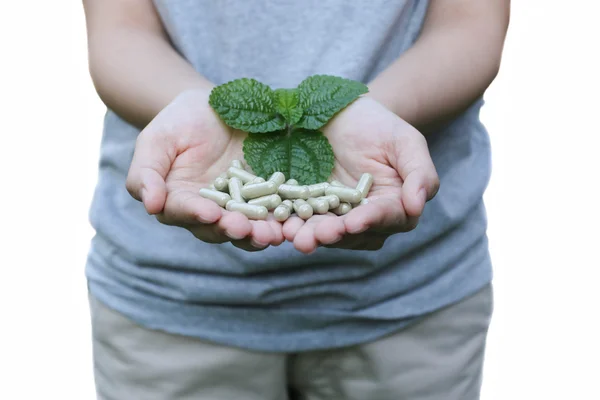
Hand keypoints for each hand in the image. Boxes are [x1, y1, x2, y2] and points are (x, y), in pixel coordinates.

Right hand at [125, 89, 283, 250]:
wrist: (214, 107)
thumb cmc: (179, 120)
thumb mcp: (157, 139)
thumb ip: (146, 171)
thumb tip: (150, 205)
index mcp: (177, 200)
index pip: (183, 211)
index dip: (195, 214)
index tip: (210, 213)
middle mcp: (207, 210)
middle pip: (217, 227)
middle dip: (232, 230)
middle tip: (246, 230)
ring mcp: (238, 207)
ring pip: (247, 227)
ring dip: (260, 233)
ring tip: (273, 234)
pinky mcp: (264, 198)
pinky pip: (272, 212)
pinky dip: (282, 219)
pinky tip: (293, 220)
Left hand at [282, 97, 439, 252]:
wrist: (344, 113)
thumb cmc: (380, 125)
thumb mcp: (405, 141)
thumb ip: (420, 173)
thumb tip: (417, 206)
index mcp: (394, 204)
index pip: (386, 217)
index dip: (371, 220)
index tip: (354, 223)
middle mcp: (366, 217)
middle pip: (354, 232)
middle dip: (335, 235)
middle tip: (318, 236)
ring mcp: (337, 215)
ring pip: (327, 231)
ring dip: (311, 235)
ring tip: (294, 235)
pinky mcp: (311, 208)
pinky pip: (302, 219)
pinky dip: (292, 223)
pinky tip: (280, 225)